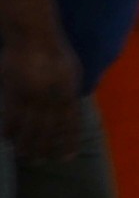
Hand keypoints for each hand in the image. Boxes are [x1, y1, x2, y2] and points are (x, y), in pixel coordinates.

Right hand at [2, 29, 83, 162]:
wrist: (33, 35)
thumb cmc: (53, 51)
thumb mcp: (72, 72)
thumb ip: (70, 92)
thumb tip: (72, 108)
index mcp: (69, 94)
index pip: (71, 125)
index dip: (68, 142)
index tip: (67, 157)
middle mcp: (52, 98)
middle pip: (49, 131)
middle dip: (46, 149)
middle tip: (41, 162)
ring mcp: (32, 96)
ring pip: (29, 127)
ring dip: (26, 144)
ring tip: (24, 156)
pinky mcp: (13, 92)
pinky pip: (10, 116)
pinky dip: (8, 129)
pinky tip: (7, 139)